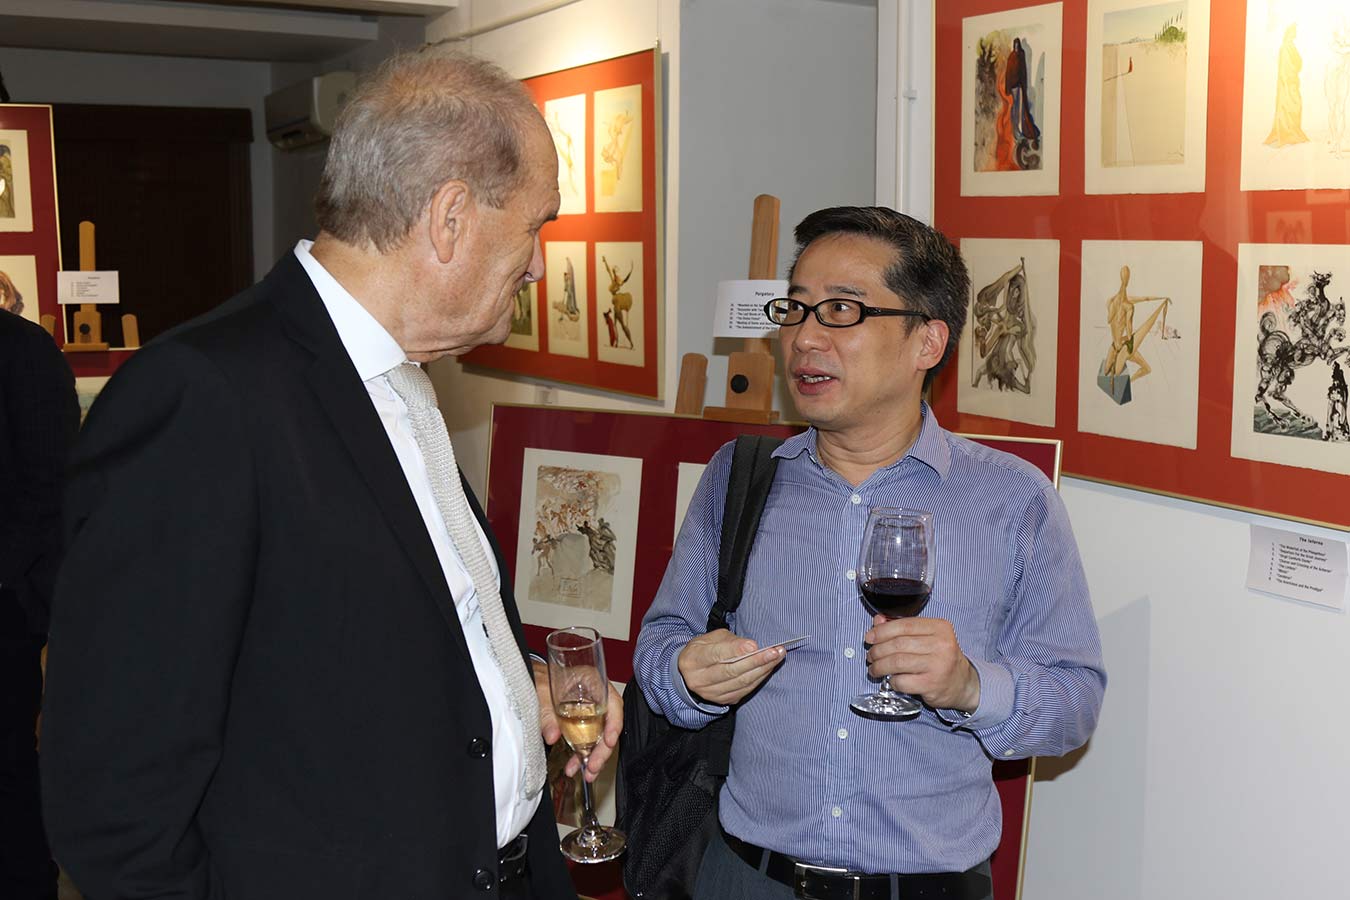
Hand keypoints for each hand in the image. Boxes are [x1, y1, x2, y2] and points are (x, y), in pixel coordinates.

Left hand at [534, 660, 622, 782]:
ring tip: (587, 773)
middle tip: (593, 767)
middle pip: (608, 725)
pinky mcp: (581, 722)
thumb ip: (547, 714)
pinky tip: (574, 765)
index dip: (614, 724)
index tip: (608, 741)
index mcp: (593, 681)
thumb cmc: (540, 675)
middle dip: (602, 750)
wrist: (530, 677)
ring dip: (594, 756)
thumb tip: (552, 736)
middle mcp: (596, 697)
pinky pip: (587, 740)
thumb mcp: (542, 691)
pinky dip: (582, 754)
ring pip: (599, 736)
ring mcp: (590, 710)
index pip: (614, 703)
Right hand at [676, 628, 784, 706]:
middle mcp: (699, 679)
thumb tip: (751, 647)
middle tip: (775, 651)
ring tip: (777, 657)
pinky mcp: (722, 701)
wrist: (690, 672)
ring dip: (763, 669)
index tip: (754, 645)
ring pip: (741, 682)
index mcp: (692, 659)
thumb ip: (729, 642)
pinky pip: (745, 690)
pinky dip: (759, 678)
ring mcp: (710, 693)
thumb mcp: (710, 639)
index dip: (736, 650)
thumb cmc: (703, 650)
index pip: (715, 655)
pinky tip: (768, 668)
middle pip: (731, 671)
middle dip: (757, 661)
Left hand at [864, 615, 979, 711]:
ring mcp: (938, 665)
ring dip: (880, 666)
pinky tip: (891, 680)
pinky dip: (892, 681)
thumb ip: (903, 628)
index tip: (869, 637)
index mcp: (940, 627)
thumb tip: (877, 621)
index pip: (904, 625)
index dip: (882, 631)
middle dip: (878, 650)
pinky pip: (902, 681)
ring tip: (874, 668)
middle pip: (898, 644)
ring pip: (897, 662)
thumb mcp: (927, 638)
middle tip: (871, 655)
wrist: (962, 684)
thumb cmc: (941, 658)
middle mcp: (942, 644)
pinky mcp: (932, 684)